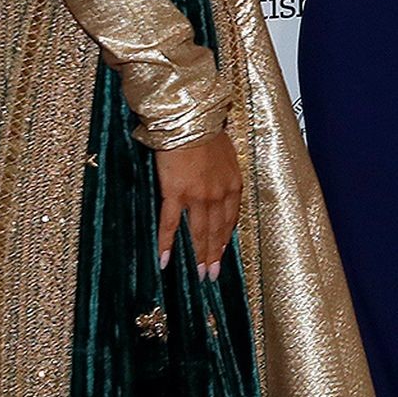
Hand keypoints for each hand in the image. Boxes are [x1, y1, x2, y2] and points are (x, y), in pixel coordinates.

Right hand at [155, 130, 240, 280]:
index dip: (226, 237)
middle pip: (218, 230)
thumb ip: (224, 173)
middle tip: (213, 275)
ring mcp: (198, 196)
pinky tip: (164, 260)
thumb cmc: (207, 132)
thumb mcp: (225, 154)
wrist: (191, 121)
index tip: (223, 252)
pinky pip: (171, 224)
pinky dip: (167, 244)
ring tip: (200, 274)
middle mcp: (219, 194)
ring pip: (200, 232)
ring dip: (200, 256)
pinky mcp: (176, 194)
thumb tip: (220, 182)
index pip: (231, 218)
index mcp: (233, 184)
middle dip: (215, 254)